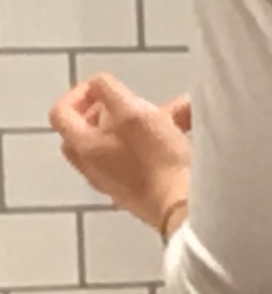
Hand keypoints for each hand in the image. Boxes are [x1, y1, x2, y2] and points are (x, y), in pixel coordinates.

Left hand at [49, 76, 193, 234]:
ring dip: (141, 128)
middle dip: (106, 115)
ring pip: (119, 148)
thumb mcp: (131, 110)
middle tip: (127, 107)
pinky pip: (143, 166)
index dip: (77, 94)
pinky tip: (186, 140)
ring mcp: (118, 186)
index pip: (62, 113)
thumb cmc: (158, 160)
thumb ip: (109, 89)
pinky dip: (158, 149)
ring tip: (174, 117)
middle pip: (86, 134)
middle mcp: (94, 169)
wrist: (187, 209)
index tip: (102, 88)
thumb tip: (101, 84)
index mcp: (83, 146)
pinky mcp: (143, 198)